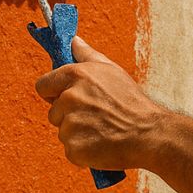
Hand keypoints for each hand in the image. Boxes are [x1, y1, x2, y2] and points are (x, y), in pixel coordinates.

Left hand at [34, 37, 166, 170]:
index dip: (54, 93)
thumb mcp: (112, 71)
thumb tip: (73, 41)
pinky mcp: (74, 147)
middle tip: (96, 117)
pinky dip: (83, 151)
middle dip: (69, 116)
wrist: (149, 133)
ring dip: (78, 134)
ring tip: (102, 131)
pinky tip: (101, 144)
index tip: (70, 99)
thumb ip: (87, 55)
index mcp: (75, 75)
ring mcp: (70, 124)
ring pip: (63, 131)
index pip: (43, 85)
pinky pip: (71, 150)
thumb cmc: (132, 102)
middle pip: (54, 111)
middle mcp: (69, 98)